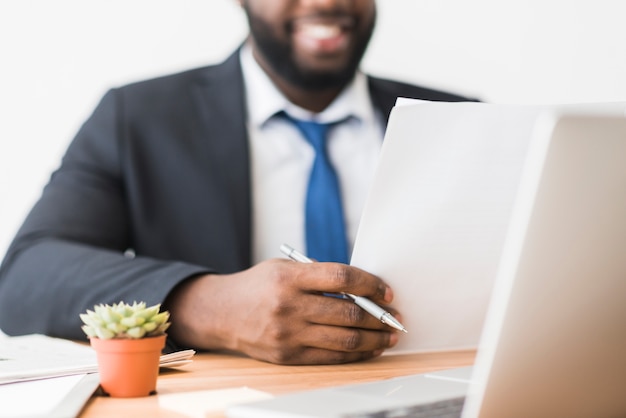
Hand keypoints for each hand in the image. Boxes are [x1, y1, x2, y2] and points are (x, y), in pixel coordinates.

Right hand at [164, 258, 401, 364]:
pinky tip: (370, 348)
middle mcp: (289, 306)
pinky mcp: (288, 356)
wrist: (223, 313)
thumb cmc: (259, 286)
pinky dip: (356, 354)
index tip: (387, 292)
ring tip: (390, 335)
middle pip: (348, 312)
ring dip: (374, 338)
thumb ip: (319, 275)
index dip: (371, 284)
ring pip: (344, 339)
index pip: (342, 277)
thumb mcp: (284, 268)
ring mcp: (288, 334)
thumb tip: (363, 288)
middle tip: (396, 317)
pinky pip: (331, 357)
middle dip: (380, 316)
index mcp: (290, 277)